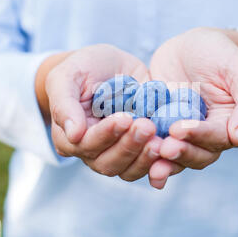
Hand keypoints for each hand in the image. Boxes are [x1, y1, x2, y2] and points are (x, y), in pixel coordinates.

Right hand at [39, 44, 162, 181]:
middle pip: (108, 163)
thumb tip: (74, 135)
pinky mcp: (141, 150)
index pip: (86, 145)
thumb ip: (65, 104)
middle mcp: (93, 152)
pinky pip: (151, 165)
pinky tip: (172, 146)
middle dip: (129, 146)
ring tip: (161, 140)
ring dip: (146, 158)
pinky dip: (163, 160)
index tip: (125, 118)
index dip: (105, 134)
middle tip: (146, 126)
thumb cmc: (83, 69)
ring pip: (130, 170)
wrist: (110, 66)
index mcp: (69, 138)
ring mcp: (118, 153)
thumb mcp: (67, 76)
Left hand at [148, 28, 237, 185]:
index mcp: (228, 125)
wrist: (192, 46)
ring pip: (175, 156)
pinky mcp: (159, 127)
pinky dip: (144, 152)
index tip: (178, 129)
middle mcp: (205, 135)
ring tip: (147, 159)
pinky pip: (153, 143)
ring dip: (163, 162)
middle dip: (180, 154)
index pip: (217, 139)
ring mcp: (181, 133)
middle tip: (162, 148)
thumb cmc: (221, 53)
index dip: (199, 136)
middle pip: (197, 155)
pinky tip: (132, 153)